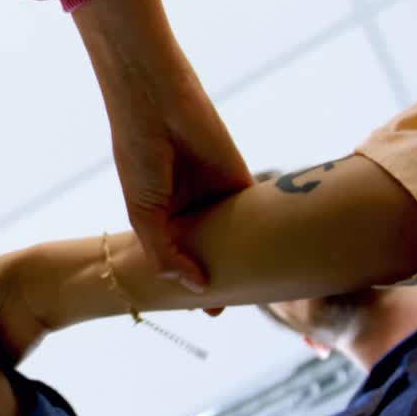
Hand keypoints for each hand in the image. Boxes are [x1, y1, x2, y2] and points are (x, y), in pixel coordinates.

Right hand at [112, 66, 252, 297]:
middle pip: (209, 253)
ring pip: (236, 239)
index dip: (187, 285)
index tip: (203, 313)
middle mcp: (188, 212)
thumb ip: (166, 254)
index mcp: (159, 219)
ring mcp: (214, 197)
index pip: (177, 260)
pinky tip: (277, 263)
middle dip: (221, 278)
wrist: (156, 102)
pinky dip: (267, 237)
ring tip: (259, 296)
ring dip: (246, 262)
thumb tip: (199, 290)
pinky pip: (258, 214)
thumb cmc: (139, 155)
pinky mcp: (239, 179)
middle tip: (236, 310)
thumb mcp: (144, 213)